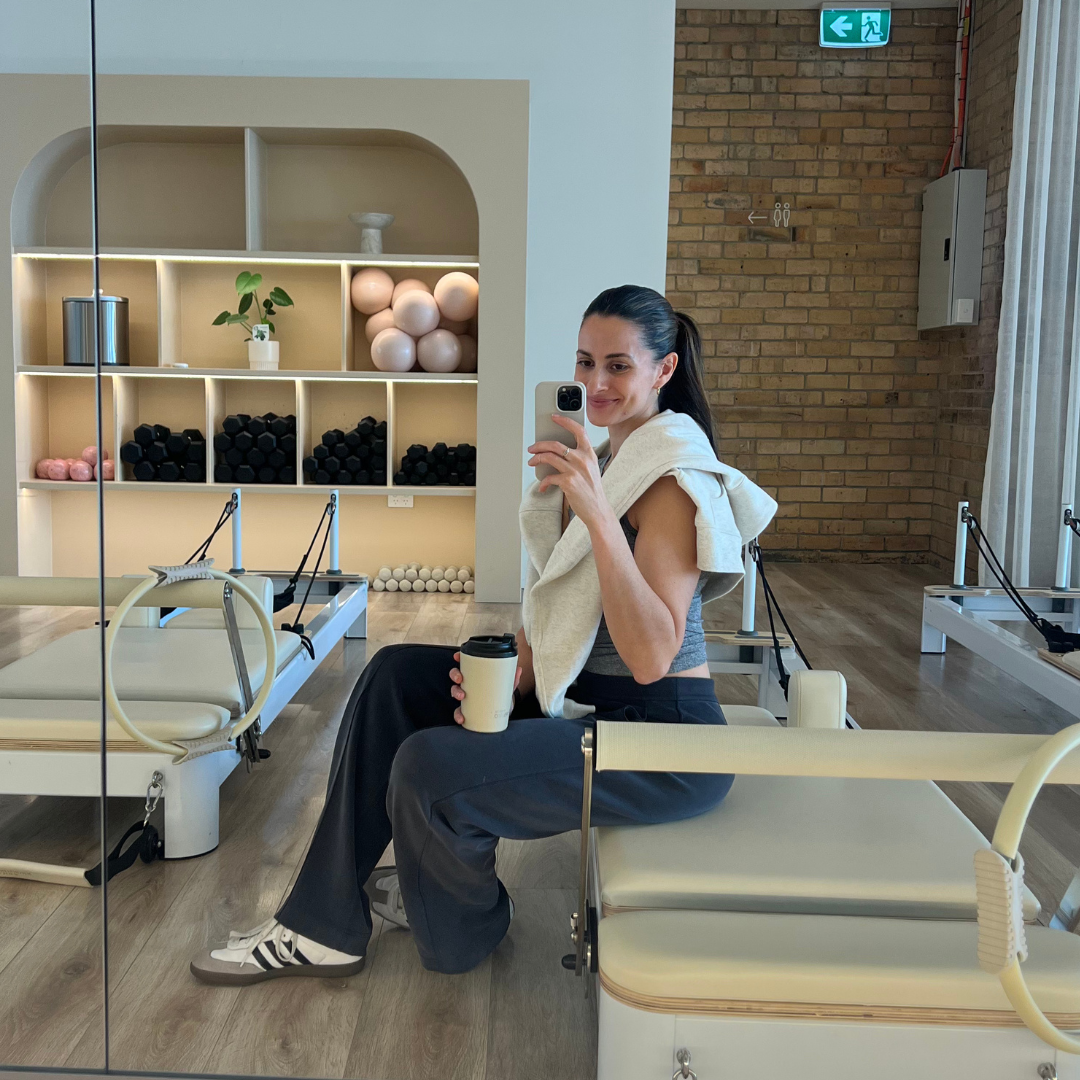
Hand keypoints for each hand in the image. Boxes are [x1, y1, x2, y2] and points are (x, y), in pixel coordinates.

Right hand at [450, 651, 522, 725]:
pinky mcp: (466, 710)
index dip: (459, 658)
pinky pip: (458, 711)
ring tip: (462, 696)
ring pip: (455, 691)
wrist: (501, 715)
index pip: (465, 663)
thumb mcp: (506, 687)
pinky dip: (458, 714)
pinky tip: (462, 717)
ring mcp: (466, 697)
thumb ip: (512, 680)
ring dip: (455, 692)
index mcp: (477, 675)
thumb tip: (518, 670)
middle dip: (455, 675)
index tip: (457, 657)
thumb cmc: (500, 696)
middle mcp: (469, 684)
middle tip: (460, 679)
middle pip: (456, 675)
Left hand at [527, 415, 610, 529]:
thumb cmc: (592, 491)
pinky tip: (542, 486)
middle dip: (539, 444)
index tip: (554, 417)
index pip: (578, 430)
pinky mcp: (568, 482)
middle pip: (555, 444)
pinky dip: (543, 482)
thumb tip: (557, 453)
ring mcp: (575, 470)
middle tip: (532, 448)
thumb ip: (579, 458)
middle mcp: (583, 459)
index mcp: (590, 453)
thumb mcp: (591, 469)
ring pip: (548, 457)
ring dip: (536, 458)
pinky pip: (548, 477)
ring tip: (531, 461)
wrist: (598, 510)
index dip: (565, 421)